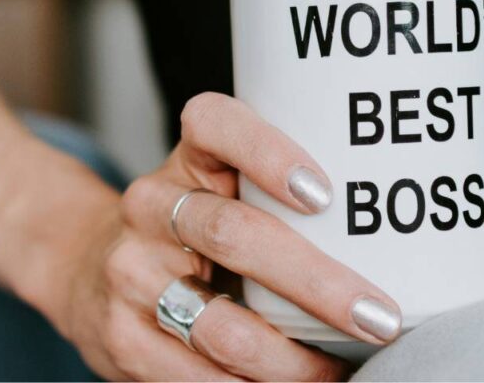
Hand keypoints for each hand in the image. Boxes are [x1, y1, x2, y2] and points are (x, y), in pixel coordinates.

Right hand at [64, 92, 401, 380]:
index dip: (268, 151)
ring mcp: (131, 271)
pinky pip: (195, 376)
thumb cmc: (190, 225)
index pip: (216, 125)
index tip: (325, 195)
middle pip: (234, 235)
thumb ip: (281, 196)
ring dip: (293, 361)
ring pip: (222, 325)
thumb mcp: (221, 186)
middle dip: (318, 284)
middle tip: (379, 318)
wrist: (87, 264)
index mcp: (188, 156)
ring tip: (339, 372)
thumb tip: (396, 245)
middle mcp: (151, 204)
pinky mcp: (123, 334)